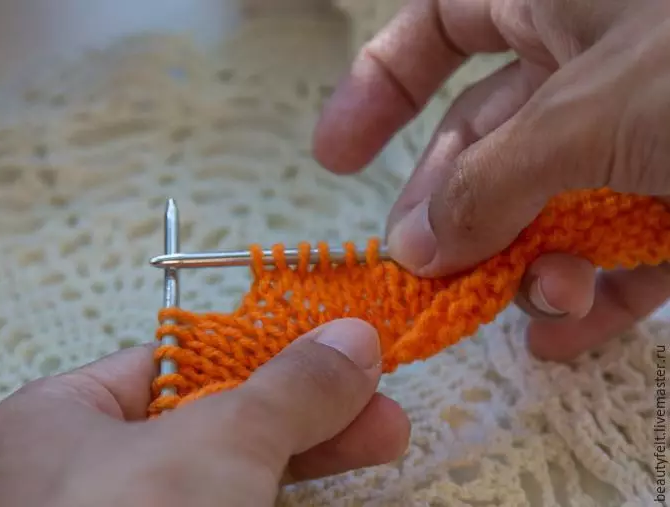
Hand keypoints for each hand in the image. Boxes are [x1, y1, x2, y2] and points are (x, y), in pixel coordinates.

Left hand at [0, 319, 409, 506]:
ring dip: (307, 459)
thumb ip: (288, 388)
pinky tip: (327, 496)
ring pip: (223, 481)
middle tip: (378, 407)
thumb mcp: (221, 441)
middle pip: (209, 424)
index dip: (253, 353)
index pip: (168, 365)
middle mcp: (73, 480)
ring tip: (384, 438)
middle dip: (304, 412)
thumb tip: (353, 338)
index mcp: (51, 423)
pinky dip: (278, 502)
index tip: (328, 353)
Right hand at [313, 0, 669, 360]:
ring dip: (528, 265)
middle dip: (452, 214)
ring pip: (548, 206)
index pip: (442, 26)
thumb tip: (417, 247)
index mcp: (555, 5)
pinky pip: (619, 250)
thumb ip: (493, 180)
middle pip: (484, 145)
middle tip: (423, 272)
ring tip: (538, 298)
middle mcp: (589, 70)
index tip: (337, 157)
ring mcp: (637, 139)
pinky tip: (565, 331)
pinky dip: (592, 294)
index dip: (381, 84)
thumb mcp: (592, 112)